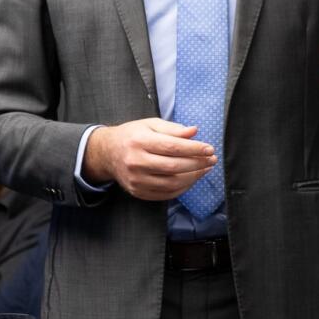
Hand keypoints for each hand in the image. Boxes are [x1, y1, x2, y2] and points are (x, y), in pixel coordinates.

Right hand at [84, 118, 216, 200]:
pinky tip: (191, 179)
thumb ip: (173, 129)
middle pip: (173, 167)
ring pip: (171, 183)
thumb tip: (194, 131)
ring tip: (205, 169)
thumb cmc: (133, 136)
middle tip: (211, 160)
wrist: (107, 154)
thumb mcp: (150, 124)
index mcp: (139, 141)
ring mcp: (136, 180)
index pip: (172, 146)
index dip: (194, 149)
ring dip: (193, 178)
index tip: (209, 149)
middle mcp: (136, 162)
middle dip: (197, 164)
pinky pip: (165, 194)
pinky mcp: (138, 192)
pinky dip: (182, 188)